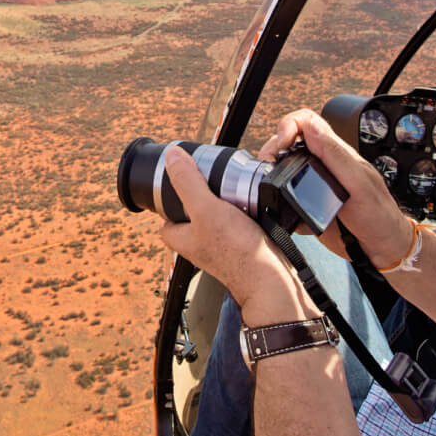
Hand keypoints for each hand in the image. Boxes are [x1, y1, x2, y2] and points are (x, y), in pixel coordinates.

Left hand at [158, 146, 313, 325]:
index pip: (166, 209)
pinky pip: (236, 219)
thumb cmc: (236, 252)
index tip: (187, 175)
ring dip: (227, 199)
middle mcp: (197, 242)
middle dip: (206, 191)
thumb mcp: (205, 208)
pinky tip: (252, 204)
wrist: (270, 278)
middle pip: (194, 206)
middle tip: (217, 181)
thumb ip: (187, 182)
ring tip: (237, 192)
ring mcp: (218, 244)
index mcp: (179, 237)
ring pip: (217, 211)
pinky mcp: (238, 244)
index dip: (175, 190)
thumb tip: (172, 157)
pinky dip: (244, 209)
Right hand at [260, 109, 412, 269]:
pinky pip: (284, 197)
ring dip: (271, 173)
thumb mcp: (358, 182)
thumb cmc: (378, 214)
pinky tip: (283, 209)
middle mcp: (322, 164)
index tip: (283, 143)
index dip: (289, 125)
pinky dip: (277, 200)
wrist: (380, 248)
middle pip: (288, 142)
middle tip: (269, 165)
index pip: (307, 122)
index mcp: (335, 152)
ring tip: (270, 185)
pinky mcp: (306, 205)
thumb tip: (311, 126)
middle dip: (273, 149)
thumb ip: (335, 154)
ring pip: (283, 168)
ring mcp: (313, 184)